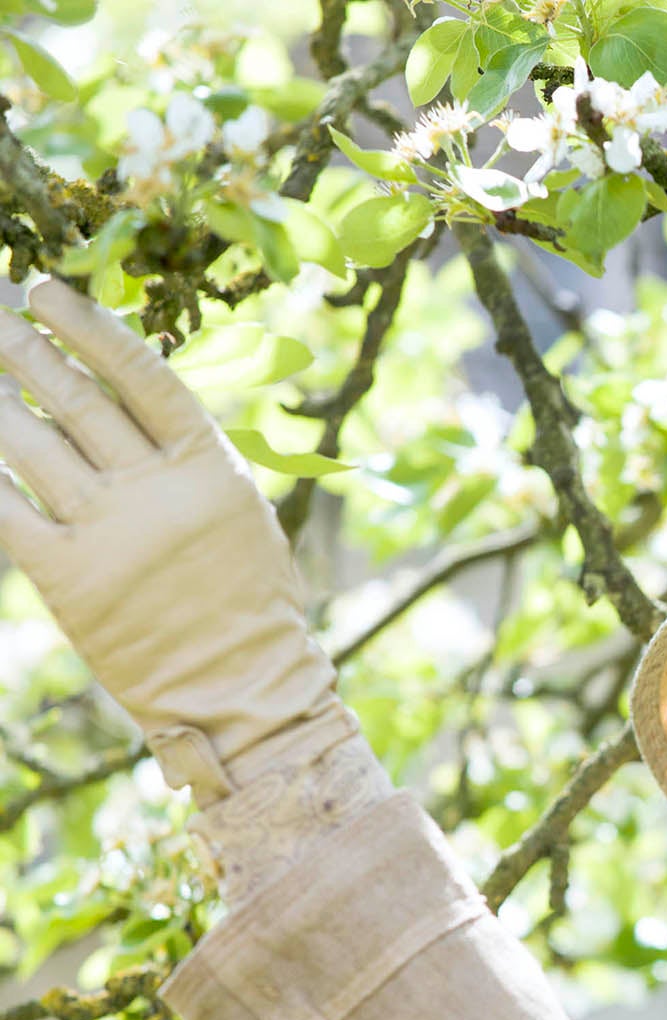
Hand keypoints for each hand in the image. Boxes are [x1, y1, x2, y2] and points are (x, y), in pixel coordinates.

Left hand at [0, 274, 348, 801]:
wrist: (242, 692)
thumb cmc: (251, 606)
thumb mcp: (243, 518)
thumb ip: (192, 460)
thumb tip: (130, 399)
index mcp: (210, 470)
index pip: (142, 376)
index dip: (90, 328)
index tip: (48, 291)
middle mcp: (157, 492)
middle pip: (77, 399)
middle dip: (24, 349)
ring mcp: (110, 534)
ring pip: (30, 444)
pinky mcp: (69, 579)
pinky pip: (6, 508)